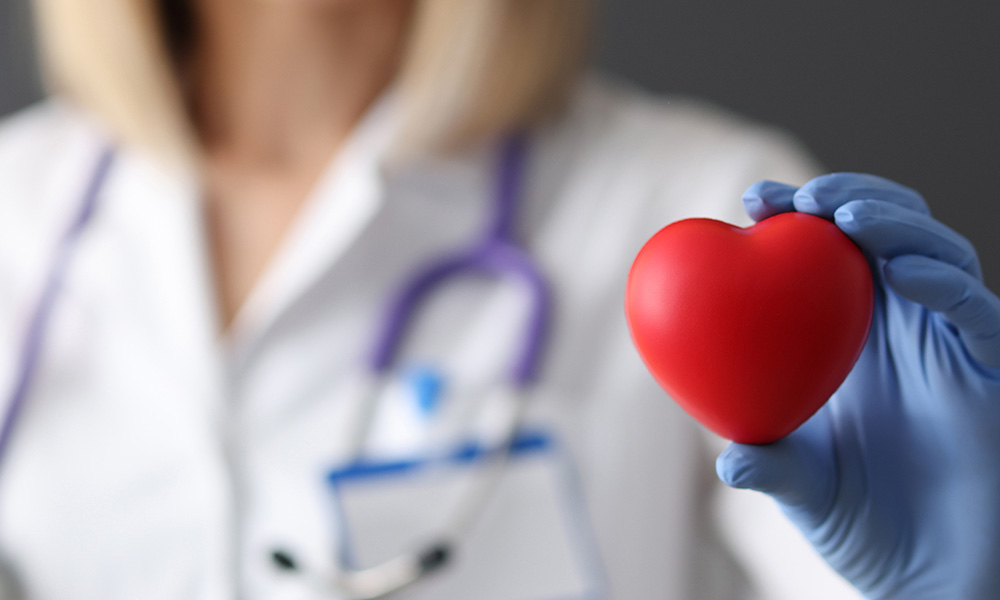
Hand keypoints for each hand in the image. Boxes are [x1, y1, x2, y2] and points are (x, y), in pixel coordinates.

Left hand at [715, 173, 999, 598]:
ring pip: (936, 253)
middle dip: (845, 199)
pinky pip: (978, 314)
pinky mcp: (993, 368)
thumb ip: (770, 464)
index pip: (823, 255)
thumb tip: (728, 460)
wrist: (932, 573)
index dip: (795, 219)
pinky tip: (902, 273)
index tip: (754, 201)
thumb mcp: (802, 485)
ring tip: (844, 217)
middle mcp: (900, 328)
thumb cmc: (863, 521)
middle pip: (884, 232)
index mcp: (847, 336)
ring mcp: (950, 344)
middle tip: (798, 197)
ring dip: (895, 224)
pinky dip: (944, 284)